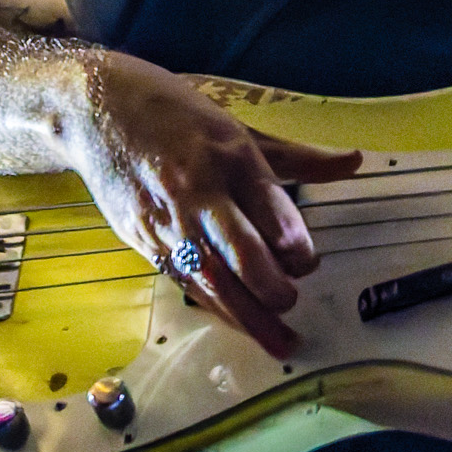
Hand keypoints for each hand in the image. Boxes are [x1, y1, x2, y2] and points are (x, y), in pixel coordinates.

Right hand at [61, 52, 360, 357]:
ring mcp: (169, 220)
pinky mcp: (144, 239)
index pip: (269, 206)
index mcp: (231, 156)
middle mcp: (199, 191)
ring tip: (279, 342)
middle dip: (270, 286)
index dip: (292, 241)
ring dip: (247, 315)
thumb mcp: (239, 127)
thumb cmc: (177, 114)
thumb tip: (355, 161)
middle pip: (239, 250)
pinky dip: (215, 307)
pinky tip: (239, 325)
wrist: (96, 110)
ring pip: (211, 277)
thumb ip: (298, 157)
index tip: (307, 261)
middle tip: (292, 303)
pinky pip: (185, 281)